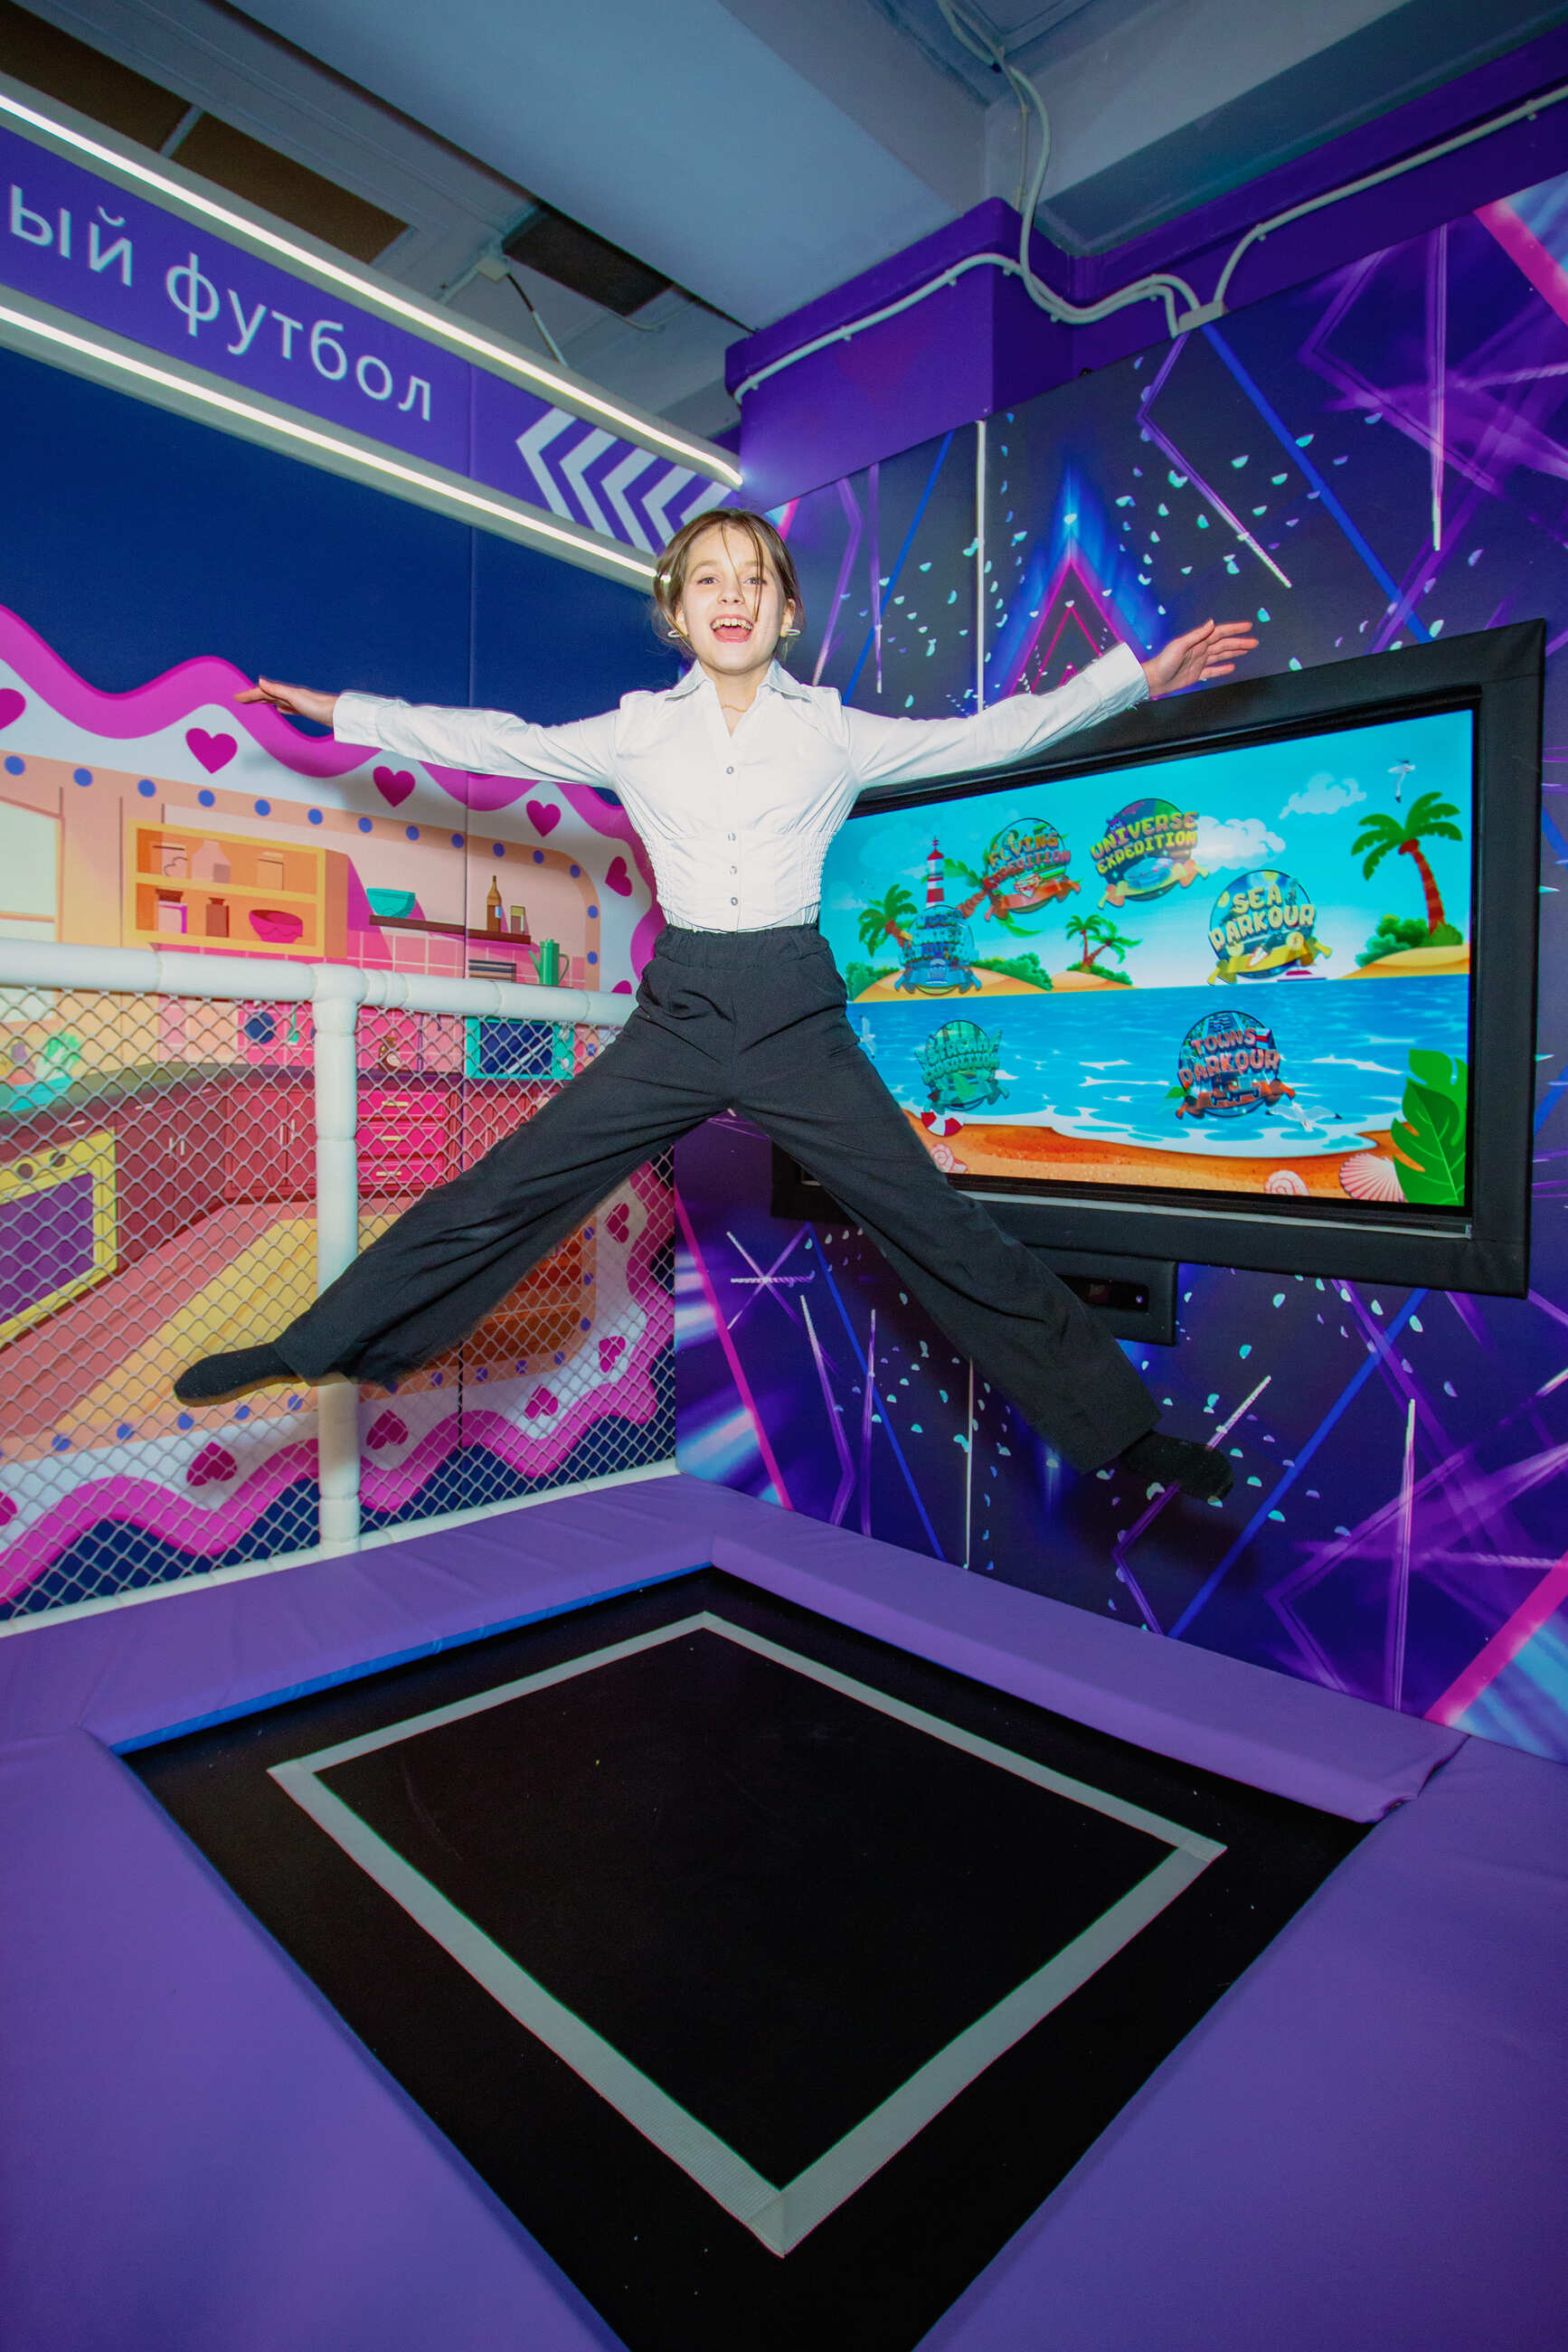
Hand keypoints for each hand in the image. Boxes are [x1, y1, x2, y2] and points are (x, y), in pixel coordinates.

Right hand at [235, 677, 338, 725]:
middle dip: (254, 696)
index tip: (236, 696)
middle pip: (268, 695)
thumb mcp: (294, 697)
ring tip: (257, 701)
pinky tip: (281, 709)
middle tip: (240, 699)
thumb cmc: (319, 706)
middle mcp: (292, 696)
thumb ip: (277, 690)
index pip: (263, 692)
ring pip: (276, 700)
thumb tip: (260, 681)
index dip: (249, 694)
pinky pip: (288, 707)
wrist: (337, 714)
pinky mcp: (305, 710)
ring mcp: (298, 702)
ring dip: (265, 700)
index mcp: (287, 693)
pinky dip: (281, 707)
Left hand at [1141, 620, 1257, 697]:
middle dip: (1240, 642)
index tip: (1248, 626)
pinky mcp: (1197, 674)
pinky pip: (1213, 670)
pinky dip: (1223, 668)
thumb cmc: (1164, 661)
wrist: (1154, 680)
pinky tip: (1232, 666)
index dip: (1234, 629)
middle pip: (1224, 645)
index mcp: (1198, 642)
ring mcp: (1199, 662)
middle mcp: (1200, 650)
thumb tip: (1212, 623)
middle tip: (1254, 642)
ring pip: (1221, 655)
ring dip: (1235, 652)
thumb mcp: (1180, 645)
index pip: (1220, 633)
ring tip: (1247, 650)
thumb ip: (1197, 635)